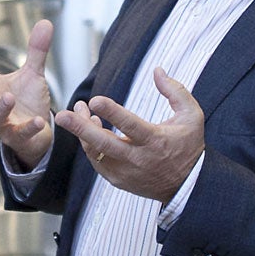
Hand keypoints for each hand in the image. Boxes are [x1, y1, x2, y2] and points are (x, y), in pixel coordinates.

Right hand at [0, 18, 56, 170]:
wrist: (37, 131)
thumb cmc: (27, 101)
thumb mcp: (33, 74)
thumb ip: (36, 51)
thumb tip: (45, 22)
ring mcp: (3, 123)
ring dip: (0, 108)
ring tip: (8, 97)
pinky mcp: (17, 137)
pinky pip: (20, 133)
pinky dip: (28, 127)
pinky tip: (37, 120)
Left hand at [54, 68, 204, 203]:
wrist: (188, 185)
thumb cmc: (189, 145)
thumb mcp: (192, 115)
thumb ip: (175, 90)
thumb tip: (157, 70)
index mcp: (156, 141)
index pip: (131, 126)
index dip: (112, 112)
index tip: (95, 100)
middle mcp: (138, 158)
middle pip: (104, 144)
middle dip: (80, 128)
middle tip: (62, 115)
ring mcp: (126, 172)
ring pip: (96, 153)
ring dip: (82, 133)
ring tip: (76, 112)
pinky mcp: (119, 180)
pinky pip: (97, 162)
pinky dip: (89, 146)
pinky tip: (88, 128)